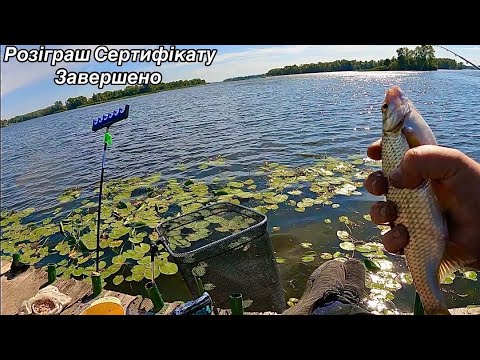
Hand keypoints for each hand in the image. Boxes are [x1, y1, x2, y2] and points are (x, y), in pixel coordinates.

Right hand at [364, 140, 479, 268]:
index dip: (380, 150)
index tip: (373, 152)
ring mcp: (410, 217)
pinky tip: (405, 236)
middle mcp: (413, 192)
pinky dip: (393, 239)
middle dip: (373, 183)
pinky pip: (390, 241)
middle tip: (381, 186)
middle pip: (379, 183)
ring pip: (379, 212)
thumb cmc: (477, 193)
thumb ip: (423, 158)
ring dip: (380, 212)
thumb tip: (393, 177)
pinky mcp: (412, 241)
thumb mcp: (454, 163)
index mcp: (422, 170)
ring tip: (393, 213)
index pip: (394, 155)